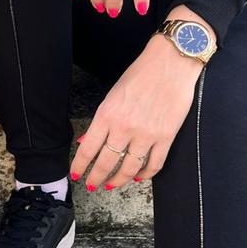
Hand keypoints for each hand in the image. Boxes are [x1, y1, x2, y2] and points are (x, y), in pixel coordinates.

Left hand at [70, 34, 202, 189]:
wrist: (171, 63)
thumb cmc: (141, 73)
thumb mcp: (113, 93)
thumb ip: (102, 120)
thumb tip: (88, 142)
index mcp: (107, 114)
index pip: (88, 148)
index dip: (80, 165)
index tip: (75, 174)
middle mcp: (124, 127)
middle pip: (106, 163)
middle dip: (96, 177)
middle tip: (91, 185)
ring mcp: (146, 134)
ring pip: (129, 168)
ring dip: (119, 180)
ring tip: (112, 185)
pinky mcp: (166, 137)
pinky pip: (154, 164)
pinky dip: (145, 175)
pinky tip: (138, 177)